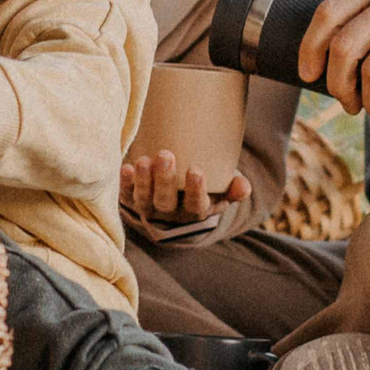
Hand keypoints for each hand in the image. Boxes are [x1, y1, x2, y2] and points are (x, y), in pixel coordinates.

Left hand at [119, 149, 251, 225]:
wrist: (177, 204)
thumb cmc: (204, 189)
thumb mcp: (222, 192)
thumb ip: (234, 189)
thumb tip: (244, 187)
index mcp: (196, 211)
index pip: (196, 205)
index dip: (195, 191)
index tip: (196, 170)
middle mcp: (171, 213)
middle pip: (166, 202)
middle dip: (165, 180)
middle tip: (166, 155)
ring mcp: (149, 208)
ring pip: (144, 200)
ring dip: (143, 181)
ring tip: (144, 161)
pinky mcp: (132, 200)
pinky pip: (126, 195)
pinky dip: (125, 183)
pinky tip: (126, 167)